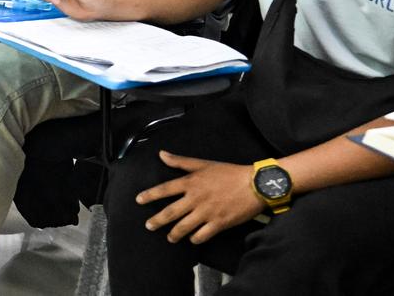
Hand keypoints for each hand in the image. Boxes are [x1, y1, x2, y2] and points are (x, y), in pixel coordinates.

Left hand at [136, 152, 264, 243]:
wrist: (254, 184)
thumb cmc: (229, 172)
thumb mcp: (203, 164)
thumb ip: (181, 162)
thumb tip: (161, 154)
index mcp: (191, 182)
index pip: (164, 189)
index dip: (150, 195)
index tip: (139, 200)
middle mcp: (196, 198)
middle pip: (170, 212)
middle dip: (157, 220)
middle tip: (148, 226)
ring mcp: (207, 212)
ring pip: (184, 227)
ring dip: (174, 234)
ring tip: (169, 238)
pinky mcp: (219, 223)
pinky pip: (202, 235)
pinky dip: (195, 238)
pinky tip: (192, 239)